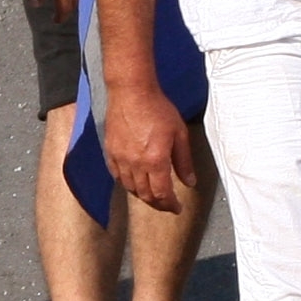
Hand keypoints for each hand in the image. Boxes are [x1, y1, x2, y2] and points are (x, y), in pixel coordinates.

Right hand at [101, 80, 189, 213]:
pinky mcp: (110, 151)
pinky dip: (126, 183)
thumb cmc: (157, 108)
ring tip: (152, 195)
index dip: (170, 205)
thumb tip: (189, 182)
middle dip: (157, 204)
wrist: (131, 91)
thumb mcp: (179, 134)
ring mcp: (120, 158)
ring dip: (142, 196)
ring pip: (130, 188)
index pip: (162, 194)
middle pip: (145, 195)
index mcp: (155, 161)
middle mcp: (136, 164)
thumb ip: (184, 161)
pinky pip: (117, 175)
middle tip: (166, 204)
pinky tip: (133, 181)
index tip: (176, 208)